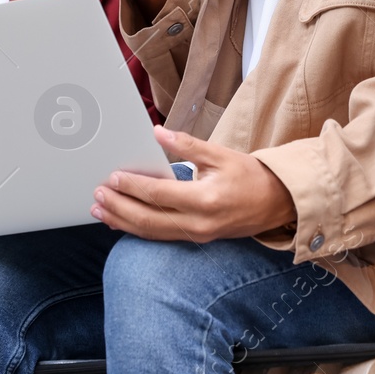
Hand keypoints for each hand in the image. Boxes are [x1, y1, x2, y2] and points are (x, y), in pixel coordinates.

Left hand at [90, 126, 295, 241]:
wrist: (277, 203)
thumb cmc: (251, 176)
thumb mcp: (221, 154)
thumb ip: (188, 146)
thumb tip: (158, 134)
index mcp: (205, 200)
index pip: (159, 195)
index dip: (133, 185)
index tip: (113, 176)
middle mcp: (199, 223)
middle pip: (148, 219)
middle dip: (119, 207)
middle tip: (97, 194)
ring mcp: (197, 235)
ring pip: (151, 232)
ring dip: (122, 221)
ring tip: (99, 209)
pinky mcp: (196, 239)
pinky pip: (160, 236)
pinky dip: (137, 229)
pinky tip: (120, 221)